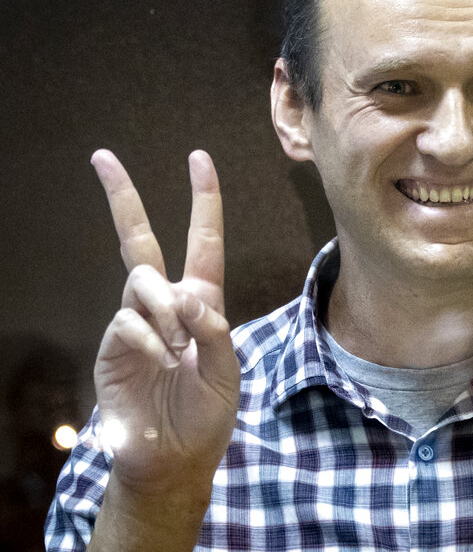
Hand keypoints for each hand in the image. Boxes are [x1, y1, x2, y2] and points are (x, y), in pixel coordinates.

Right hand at [90, 149, 239, 495]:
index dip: (204, 201)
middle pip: (140, 240)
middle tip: (103, 157)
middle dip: (123, 198)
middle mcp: (165, 304)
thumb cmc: (206, 412)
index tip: (198, 159)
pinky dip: (150, 337)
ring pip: (141, 279)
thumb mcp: (226, 368)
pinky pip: (127, 320)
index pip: (202, 241)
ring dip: (166, 307)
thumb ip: (213, 327)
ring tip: (178, 347)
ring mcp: (135, 322)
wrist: (174, 457)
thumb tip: (184, 294)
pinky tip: (162, 360)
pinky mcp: (112, 346)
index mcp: (202, 302)